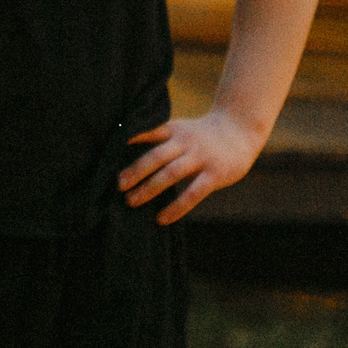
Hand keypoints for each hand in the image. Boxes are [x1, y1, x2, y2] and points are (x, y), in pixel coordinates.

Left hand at [118, 110, 263, 223]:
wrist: (240, 129)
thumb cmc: (202, 134)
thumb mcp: (180, 130)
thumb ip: (159, 140)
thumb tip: (126, 156)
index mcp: (174, 130)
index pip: (147, 133)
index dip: (127, 142)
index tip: (108, 155)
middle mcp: (185, 142)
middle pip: (155, 156)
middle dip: (135, 172)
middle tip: (117, 186)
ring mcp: (201, 157)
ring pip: (171, 174)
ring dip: (149, 189)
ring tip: (131, 202)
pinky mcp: (215, 174)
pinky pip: (193, 194)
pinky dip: (176, 207)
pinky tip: (162, 218)